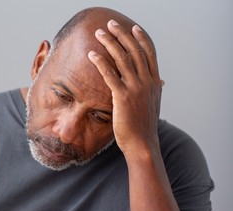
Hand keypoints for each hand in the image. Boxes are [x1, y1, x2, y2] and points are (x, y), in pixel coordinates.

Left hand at [88, 20, 163, 156]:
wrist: (143, 144)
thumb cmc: (144, 127)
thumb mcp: (152, 106)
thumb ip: (153, 91)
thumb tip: (159, 83)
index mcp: (155, 83)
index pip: (149, 54)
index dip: (141, 39)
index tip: (134, 28)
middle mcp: (147, 82)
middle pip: (134, 51)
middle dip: (122, 35)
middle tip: (111, 24)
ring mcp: (136, 88)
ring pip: (122, 58)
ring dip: (109, 43)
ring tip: (99, 33)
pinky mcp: (122, 97)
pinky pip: (110, 74)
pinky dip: (100, 62)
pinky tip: (92, 55)